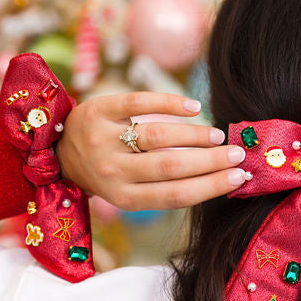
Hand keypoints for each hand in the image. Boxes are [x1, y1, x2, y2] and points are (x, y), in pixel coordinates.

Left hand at [56, 92, 246, 210]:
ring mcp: (104, 140)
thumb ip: (164, 186)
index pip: (176, 195)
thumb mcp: (130, 190)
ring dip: (194, 135)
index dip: (211, 186)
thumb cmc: (111, 174)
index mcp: (125, 198)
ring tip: (217, 135)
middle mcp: (113, 172)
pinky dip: (169, 102)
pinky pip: (138, 102)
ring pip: (157, 135)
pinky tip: (194, 107)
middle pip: (170, 166)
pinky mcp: (99, 110)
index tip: (240, 177)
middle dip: (210, 161)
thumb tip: (220, 176)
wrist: (61, 152)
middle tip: (237, 153)